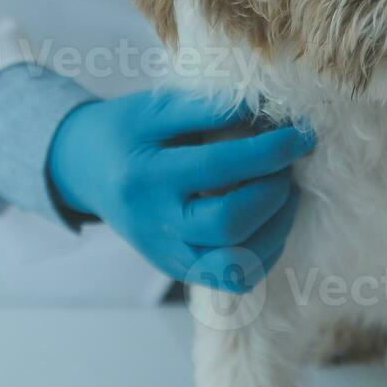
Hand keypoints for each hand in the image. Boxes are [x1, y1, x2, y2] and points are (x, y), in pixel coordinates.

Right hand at [48, 90, 313, 291]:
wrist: (85, 171)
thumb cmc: (127, 132)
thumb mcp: (155, 108)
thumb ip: (209, 108)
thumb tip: (270, 111)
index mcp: (145, 177)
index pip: (218, 168)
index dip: (269, 151)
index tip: (300, 134)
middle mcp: (155, 225)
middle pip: (229, 224)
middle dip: (274, 191)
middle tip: (287, 164)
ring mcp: (167, 256)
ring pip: (235, 264)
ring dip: (276, 226)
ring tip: (284, 192)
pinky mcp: (180, 271)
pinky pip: (234, 278)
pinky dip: (264, 251)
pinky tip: (271, 218)